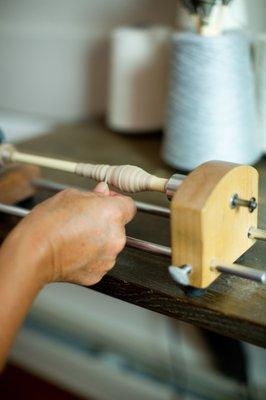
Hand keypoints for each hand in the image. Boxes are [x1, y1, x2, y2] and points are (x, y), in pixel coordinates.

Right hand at [1, 182, 135, 286]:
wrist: (34, 253)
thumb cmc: (48, 224)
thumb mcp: (70, 196)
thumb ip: (93, 194)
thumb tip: (102, 192)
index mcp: (112, 214)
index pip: (129, 205)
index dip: (117, 202)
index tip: (107, 203)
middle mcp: (116, 237)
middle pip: (118, 226)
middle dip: (105, 222)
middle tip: (83, 221)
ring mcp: (109, 258)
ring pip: (109, 245)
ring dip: (98, 241)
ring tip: (75, 237)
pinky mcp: (99, 273)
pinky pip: (100, 261)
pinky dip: (90, 257)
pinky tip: (74, 251)